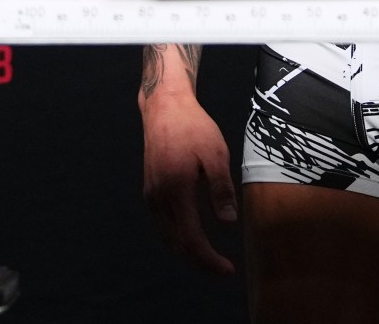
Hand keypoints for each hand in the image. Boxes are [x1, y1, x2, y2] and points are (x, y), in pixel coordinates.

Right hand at [140, 94, 237, 275]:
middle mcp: (159, 198)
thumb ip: (221, 190)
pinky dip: (177, 239)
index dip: (209, 260)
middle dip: (200, 262)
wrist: (165, 108)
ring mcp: (152, 195)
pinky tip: (191, 238)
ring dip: (188, 253)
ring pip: (167, 238)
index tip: (228, 270)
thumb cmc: (194, 128)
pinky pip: (162, 226)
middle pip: (177, 245)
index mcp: (176, 190)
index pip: (192, 239)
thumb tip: (228, 223)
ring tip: (210, 259)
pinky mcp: (150, 190)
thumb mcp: (216, 154)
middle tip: (223, 270)